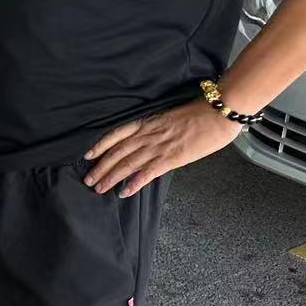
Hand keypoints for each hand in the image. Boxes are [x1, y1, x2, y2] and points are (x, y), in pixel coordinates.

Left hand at [83, 100, 241, 197]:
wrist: (217, 112)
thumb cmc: (199, 113)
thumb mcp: (169, 118)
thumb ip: (156, 130)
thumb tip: (148, 144)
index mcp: (147, 123)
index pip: (116, 135)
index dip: (100, 146)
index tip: (88, 156)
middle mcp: (148, 135)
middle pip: (117, 152)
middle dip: (101, 167)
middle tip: (89, 180)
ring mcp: (158, 146)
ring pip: (127, 164)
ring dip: (111, 177)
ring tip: (99, 188)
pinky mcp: (171, 158)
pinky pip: (147, 172)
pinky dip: (134, 183)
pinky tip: (124, 192)